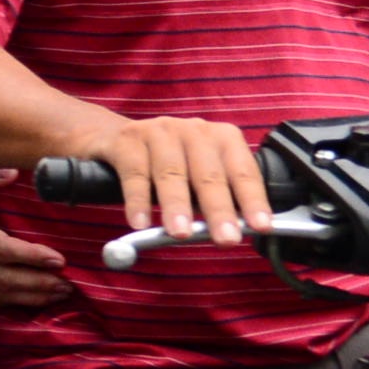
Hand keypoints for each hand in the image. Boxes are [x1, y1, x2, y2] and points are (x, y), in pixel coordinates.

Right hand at [94, 113, 270, 243]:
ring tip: (180, 233)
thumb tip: (236, 230)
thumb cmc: (163, 163)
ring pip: (172, 173)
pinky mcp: (125, 141)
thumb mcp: (197, 173)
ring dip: (177, 206)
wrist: (108, 136)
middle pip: (208, 174)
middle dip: (218, 209)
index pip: (242, 171)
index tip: (260, 226)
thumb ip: (215, 195)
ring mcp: (157, 132)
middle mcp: (192, 130)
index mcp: (220, 137)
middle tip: (225, 238)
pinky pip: (134, 174)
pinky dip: (137, 201)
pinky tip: (139, 223)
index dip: (252, 200)